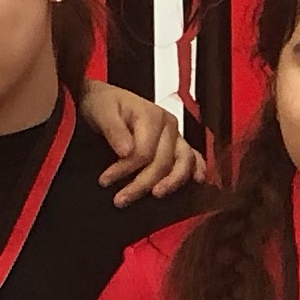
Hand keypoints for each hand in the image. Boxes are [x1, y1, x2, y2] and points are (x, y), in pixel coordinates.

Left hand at [80, 81, 199, 203]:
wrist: (107, 100)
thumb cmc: (105, 104)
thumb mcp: (102, 112)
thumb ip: (114, 130)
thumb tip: (126, 151)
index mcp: (152, 115)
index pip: (144, 152)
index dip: (125, 169)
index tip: (105, 180)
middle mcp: (168, 125)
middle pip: (163, 162)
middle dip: (142, 183)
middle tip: (121, 199)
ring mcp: (175, 135)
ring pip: (182, 163)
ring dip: (171, 183)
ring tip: (156, 194)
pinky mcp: (176, 143)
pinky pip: (192, 158)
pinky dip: (196, 170)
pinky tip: (196, 181)